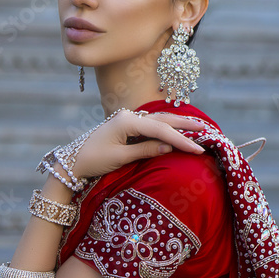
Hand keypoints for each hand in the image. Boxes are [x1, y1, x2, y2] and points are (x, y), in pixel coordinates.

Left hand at [72, 110, 205, 180]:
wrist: (72, 161)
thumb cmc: (93, 160)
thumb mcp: (120, 158)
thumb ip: (145, 150)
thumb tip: (169, 146)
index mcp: (127, 121)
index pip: (161, 130)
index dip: (181, 139)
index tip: (198, 149)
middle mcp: (129, 116)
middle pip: (163, 119)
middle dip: (185, 124)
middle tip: (206, 129)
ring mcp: (127, 120)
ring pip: (158, 121)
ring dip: (178, 124)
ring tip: (197, 126)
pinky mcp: (126, 127)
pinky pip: (151, 125)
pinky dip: (166, 128)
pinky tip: (177, 129)